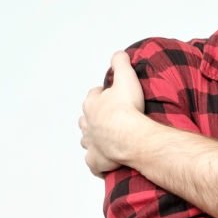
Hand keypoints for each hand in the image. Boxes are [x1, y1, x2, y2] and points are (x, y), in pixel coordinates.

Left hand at [79, 51, 146, 176]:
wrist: (132, 137)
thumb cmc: (128, 110)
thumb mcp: (126, 78)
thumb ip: (121, 63)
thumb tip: (118, 54)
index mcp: (92, 104)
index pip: (94, 95)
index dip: (102, 94)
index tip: (111, 95)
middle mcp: (87, 124)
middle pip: (86, 118)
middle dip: (94, 117)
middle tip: (107, 117)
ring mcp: (91, 143)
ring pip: (86, 139)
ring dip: (92, 138)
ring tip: (103, 138)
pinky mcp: (96, 160)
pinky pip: (93, 163)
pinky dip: (97, 162)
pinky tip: (103, 162)